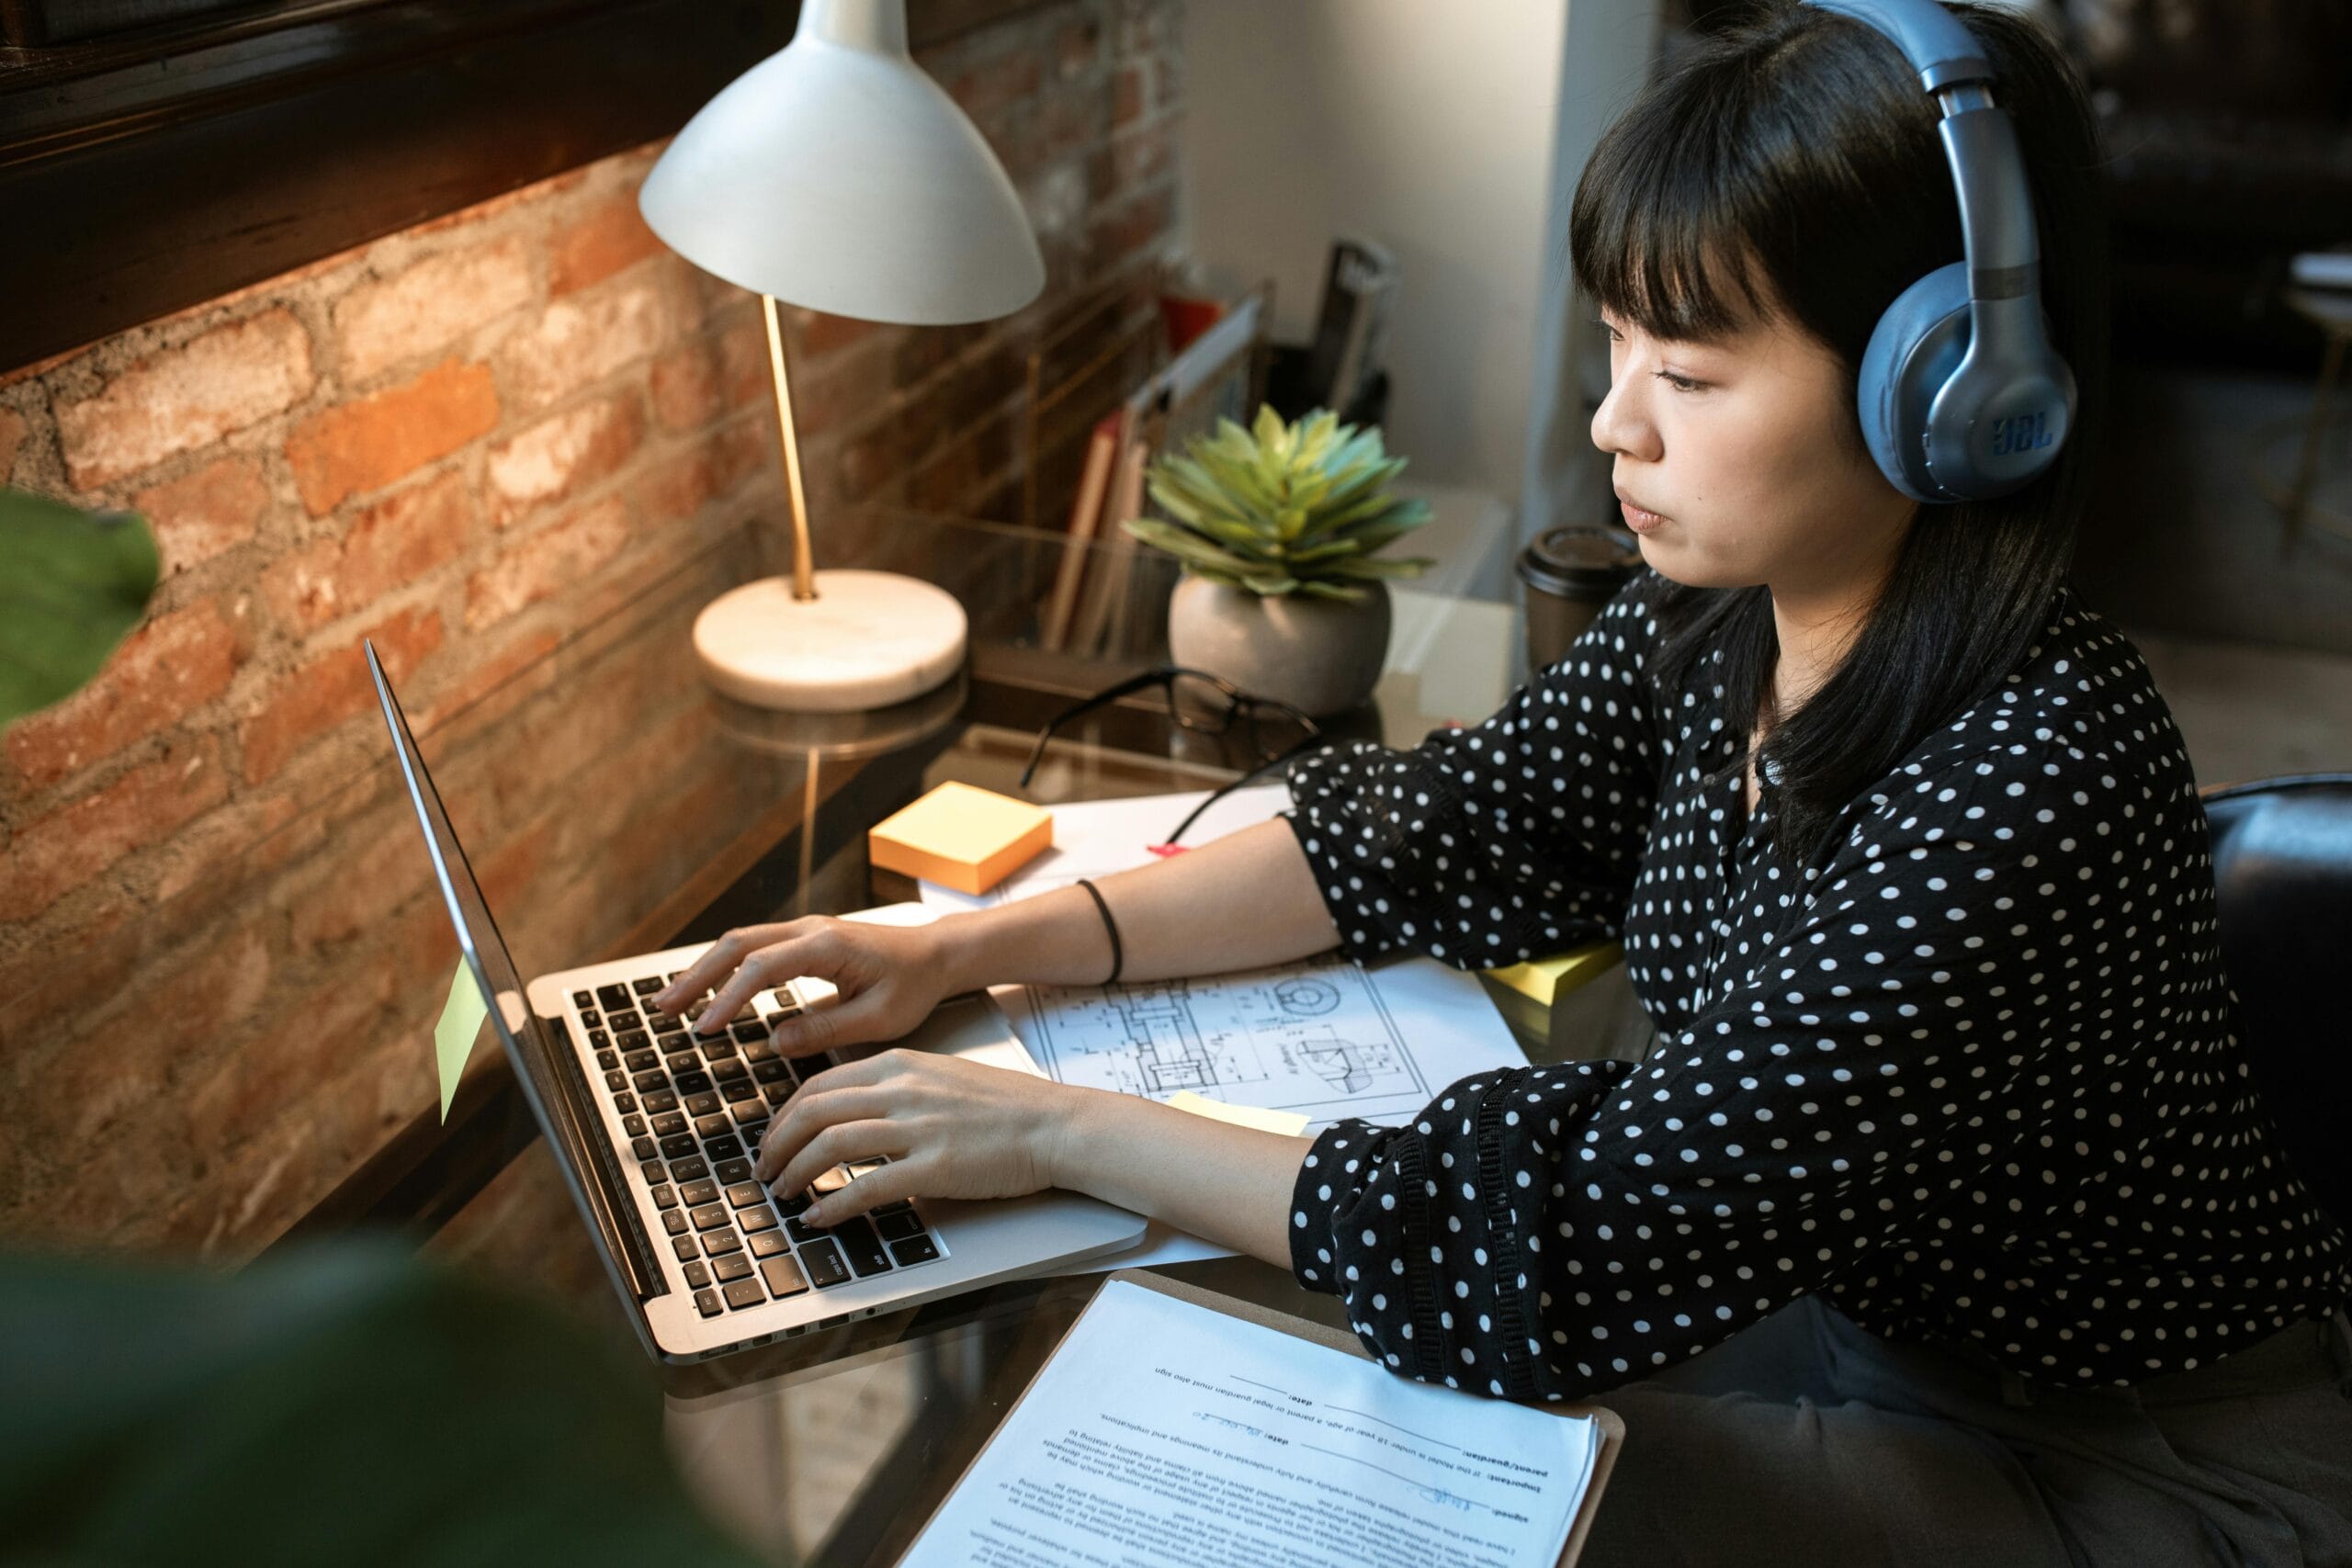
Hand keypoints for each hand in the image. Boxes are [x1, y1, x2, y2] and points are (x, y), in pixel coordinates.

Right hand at [651, 915, 955, 1058]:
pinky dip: (723, 968)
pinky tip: (704, 991)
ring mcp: (804, 931)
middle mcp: (810, 930)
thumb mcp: (880, 1019)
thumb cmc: (914, 985)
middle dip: (696, 977)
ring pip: (740, 943)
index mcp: (828, 945)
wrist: (936, 955)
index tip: (704, 1028)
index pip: (762, 967)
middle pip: (737, 945)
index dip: (728, 998)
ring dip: (702, 971)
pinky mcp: (803, 940)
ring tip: (668, 1002)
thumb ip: (828, 1029)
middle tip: (662, 1010)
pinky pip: (754, 948)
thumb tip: (775, 1041)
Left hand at [752, 1048, 1084, 1224]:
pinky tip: (819, 1216)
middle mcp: (903, 1089)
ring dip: (796, 1173)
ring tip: (783, 1194)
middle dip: (778, 1145)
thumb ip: (896, 1086)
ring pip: (830, 1145)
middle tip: (766, 1171)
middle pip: (814, 1112)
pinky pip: (866, 1186)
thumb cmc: (1006, 1108)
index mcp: (900, 1064)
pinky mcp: (935, 1166)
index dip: (785, 1117)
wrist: (1056, 1125)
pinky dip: (832, 1204)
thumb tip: (851, 1112)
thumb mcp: (941, 1077)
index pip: (819, 1085)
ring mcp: (918, 1126)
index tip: (774, 1139)